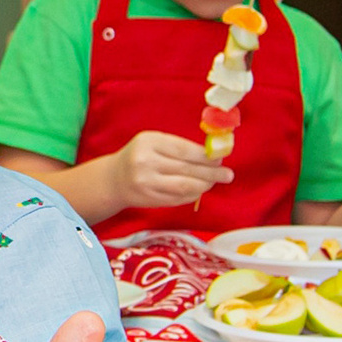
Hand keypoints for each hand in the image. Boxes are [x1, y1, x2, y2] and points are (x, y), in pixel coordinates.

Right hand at [115, 130, 231, 209]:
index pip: (184, 150)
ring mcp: (146, 182)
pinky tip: (199, 190)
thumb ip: (179, 148)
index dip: (206, 156)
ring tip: (214, 182)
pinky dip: (193, 194)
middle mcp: (145, 162)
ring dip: (204, 185)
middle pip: (187, 169)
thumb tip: (213, 157)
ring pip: (185, 186)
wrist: (113, 179)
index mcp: (149, 142)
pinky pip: (178, 198)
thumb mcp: (154, 144)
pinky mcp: (149, 199)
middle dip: (211, 173)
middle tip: (228, 174)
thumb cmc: (140, 157)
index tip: (220, 159)